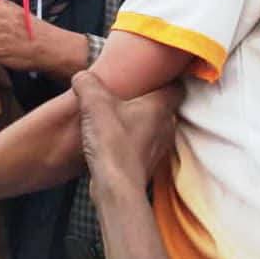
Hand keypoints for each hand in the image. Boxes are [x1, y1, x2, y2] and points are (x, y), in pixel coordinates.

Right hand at [71, 71, 182, 197]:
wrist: (116, 188)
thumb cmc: (113, 145)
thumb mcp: (94, 104)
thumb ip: (87, 84)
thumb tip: (81, 76)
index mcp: (161, 106)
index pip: (177, 86)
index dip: (169, 76)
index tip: (158, 70)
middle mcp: (166, 126)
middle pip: (164, 105)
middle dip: (150, 97)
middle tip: (134, 88)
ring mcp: (158, 146)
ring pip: (154, 125)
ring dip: (141, 119)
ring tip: (122, 112)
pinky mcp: (146, 162)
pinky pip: (144, 143)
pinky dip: (134, 137)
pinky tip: (116, 136)